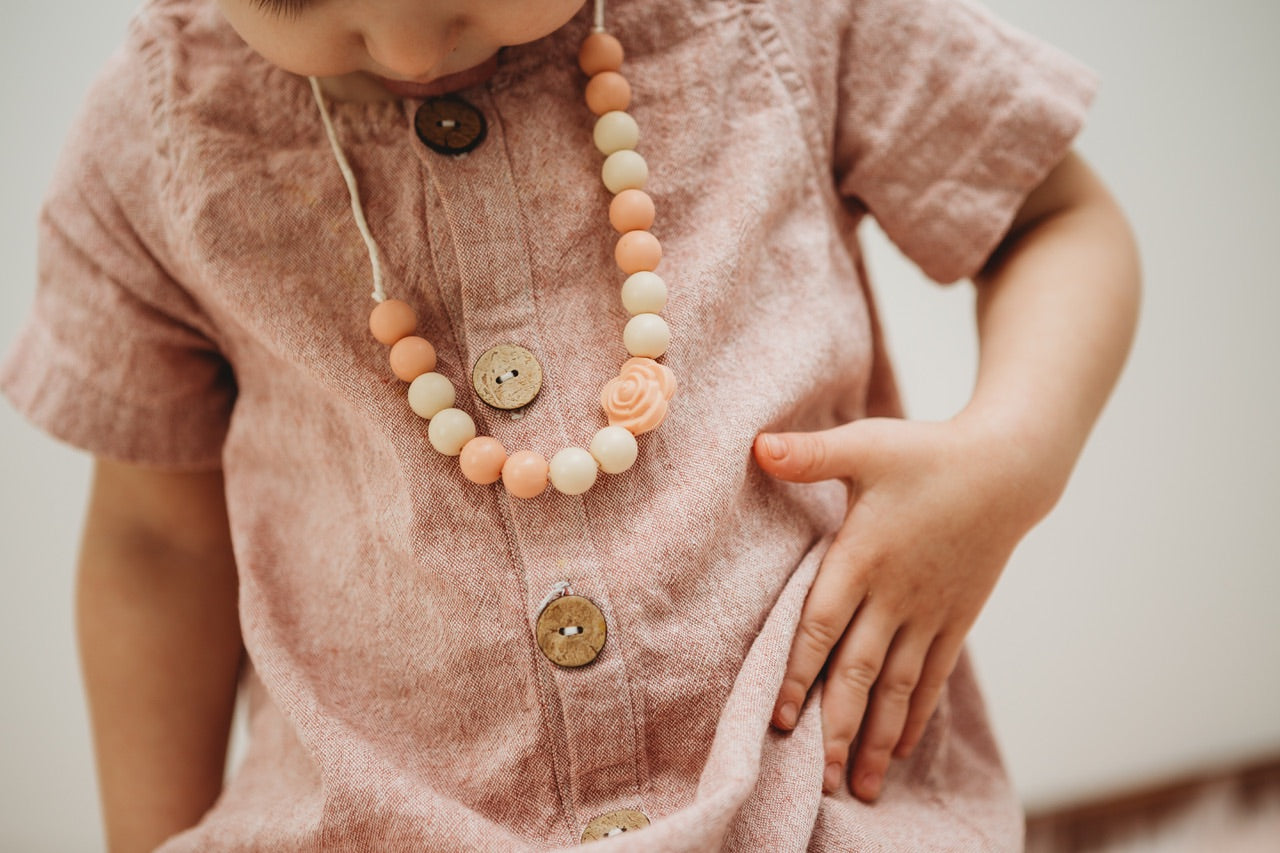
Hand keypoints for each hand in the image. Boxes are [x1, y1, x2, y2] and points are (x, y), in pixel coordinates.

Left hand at [753, 416, 1054, 800]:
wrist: (1007, 468)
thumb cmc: (928, 453)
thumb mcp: (865, 444)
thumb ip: (810, 454)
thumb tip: (756, 446)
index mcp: (862, 558)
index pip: (822, 627)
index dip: (800, 674)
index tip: (782, 720)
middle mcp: (894, 595)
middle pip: (859, 672)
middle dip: (838, 727)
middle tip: (819, 781)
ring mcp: (929, 611)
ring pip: (898, 686)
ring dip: (878, 736)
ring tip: (860, 786)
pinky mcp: (956, 617)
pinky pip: (933, 675)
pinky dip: (916, 713)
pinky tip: (901, 747)